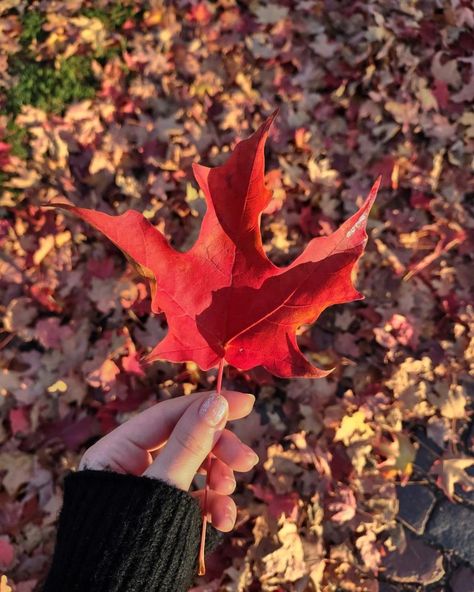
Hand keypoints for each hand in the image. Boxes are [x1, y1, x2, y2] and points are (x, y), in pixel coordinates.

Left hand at [78, 390, 257, 531]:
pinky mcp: (167, 513)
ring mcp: (152, 490)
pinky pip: (195, 499)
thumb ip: (190, 444)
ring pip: (196, 470)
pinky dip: (213, 506)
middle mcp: (134, 465)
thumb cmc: (130, 542)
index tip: (246, 403)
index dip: (207, 405)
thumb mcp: (163, 486)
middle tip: (247, 460)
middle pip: (187, 440)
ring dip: (220, 480)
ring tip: (229, 492)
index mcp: (118, 451)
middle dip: (219, 450)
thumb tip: (216, 402)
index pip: (169, 414)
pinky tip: (224, 521)